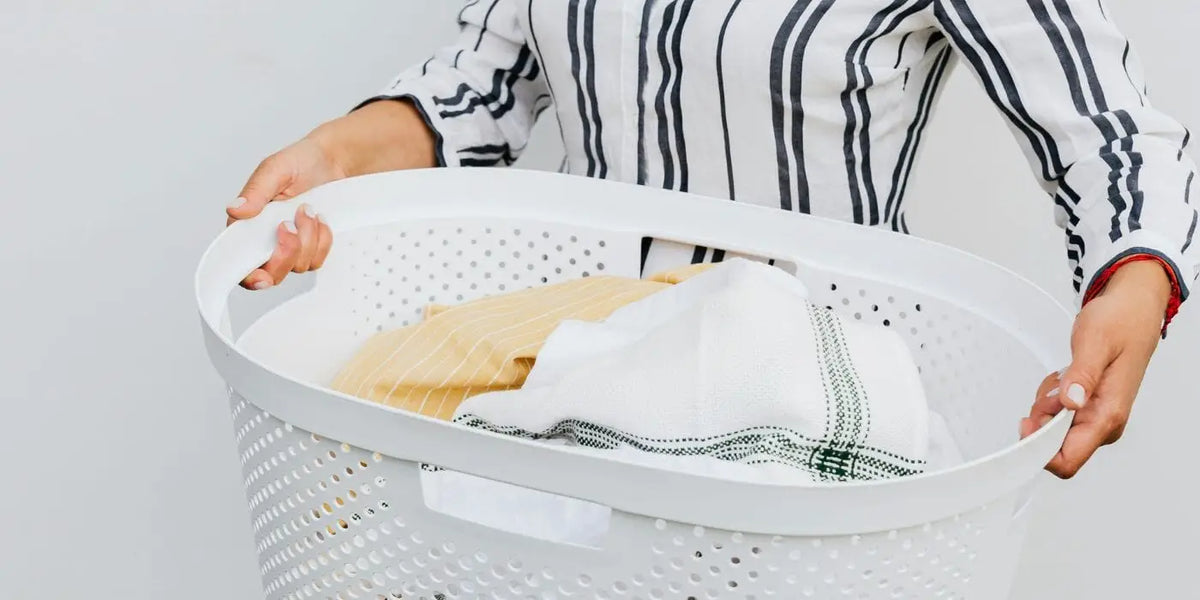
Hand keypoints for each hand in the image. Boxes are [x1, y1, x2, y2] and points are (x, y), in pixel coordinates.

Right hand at [227, 99, 437, 288]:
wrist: (333, 162)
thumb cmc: (300, 162)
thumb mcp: (275, 170)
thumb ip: (255, 191)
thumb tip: (234, 210)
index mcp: (248, 225)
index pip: (240, 264)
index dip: (249, 277)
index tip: (262, 276)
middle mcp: (267, 240)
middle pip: (271, 274)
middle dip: (286, 253)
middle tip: (290, 225)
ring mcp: (291, 247)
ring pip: (298, 265)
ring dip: (307, 238)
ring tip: (309, 209)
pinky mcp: (312, 248)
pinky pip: (318, 260)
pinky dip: (323, 240)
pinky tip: (322, 219)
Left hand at [1021, 260, 1171, 477]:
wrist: (1133, 311)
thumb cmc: (1120, 324)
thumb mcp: (1095, 343)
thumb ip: (1082, 375)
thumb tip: (1071, 403)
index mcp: (1108, 415)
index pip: (1069, 460)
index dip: (1039, 452)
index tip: (1024, 426)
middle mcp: (1105, 423)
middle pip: (1054, 445)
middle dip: (1042, 418)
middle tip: (1054, 384)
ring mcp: (1097, 418)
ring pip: (1053, 429)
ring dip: (1047, 404)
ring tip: (1064, 375)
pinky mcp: (1090, 410)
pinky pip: (1057, 415)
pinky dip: (1052, 398)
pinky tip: (1065, 378)